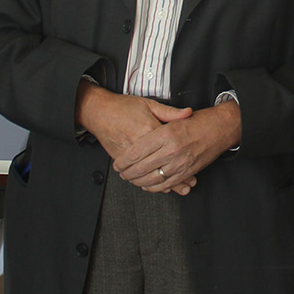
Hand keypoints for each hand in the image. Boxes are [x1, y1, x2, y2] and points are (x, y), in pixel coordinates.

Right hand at [75, 82, 195, 193]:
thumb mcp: (149, 104)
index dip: (183, 159)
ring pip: (147, 175)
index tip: (193, 166)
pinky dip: (146, 183)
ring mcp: (128, 154)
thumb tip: (189, 112)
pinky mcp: (119, 160)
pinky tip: (156, 186)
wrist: (99, 111)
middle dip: (176, 178)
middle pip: (161, 166)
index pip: (170, 147)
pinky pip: (134, 176)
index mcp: (149, 130)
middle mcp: (139, 144)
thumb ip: (170, 112)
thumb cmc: (124, 106)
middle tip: (188, 184)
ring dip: (163, 184)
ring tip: (177, 189)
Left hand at [114, 99, 241, 194]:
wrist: (222, 128)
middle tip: (121, 172)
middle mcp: (172, 150)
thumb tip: (140, 135)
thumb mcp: (175, 117)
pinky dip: (153, 187)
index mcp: (166, 133)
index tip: (118, 163)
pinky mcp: (187, 172)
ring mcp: (180, 163)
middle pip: (141, 167)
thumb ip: (156, 126)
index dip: (124, 160)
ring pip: (151, 179)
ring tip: (130, 179)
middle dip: (127, 173)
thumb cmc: (199, 121)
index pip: (136, 151)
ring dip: (137, 181)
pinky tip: (146, 184)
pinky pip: (166, 185)